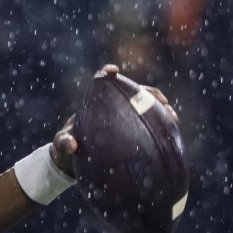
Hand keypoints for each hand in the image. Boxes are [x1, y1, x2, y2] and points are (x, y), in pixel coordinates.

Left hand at [50, 64, 178, 176]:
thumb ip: (63, 143)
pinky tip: (172, 133)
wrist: (71, 161)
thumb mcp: (61, 145)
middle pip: (133, 92)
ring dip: (160, 109)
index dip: (108, 73)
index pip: (102, 82)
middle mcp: (111, 106)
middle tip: (162, 101)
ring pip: (145, 107)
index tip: (113, 70)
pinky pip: (148, 125)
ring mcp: (122, 117)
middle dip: (149, 92)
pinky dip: (160, 126)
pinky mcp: (130, 130)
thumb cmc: (65, 148)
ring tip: (172, 117)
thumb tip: (72, 145)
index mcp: (93, 103)